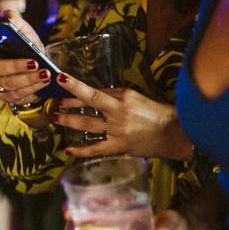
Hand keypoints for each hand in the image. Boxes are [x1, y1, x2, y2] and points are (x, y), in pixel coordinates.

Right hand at [0, 9, 52, 106]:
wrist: (41, 66)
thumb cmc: (28, 47)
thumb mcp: (25, 32)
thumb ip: (16, 22)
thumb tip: (7, 15)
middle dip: (15, 65)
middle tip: (34, 62)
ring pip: (8, 83)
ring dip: (28, 78)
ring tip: (45, 72)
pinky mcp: (7, 96)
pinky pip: (17, 95)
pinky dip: (33, 87)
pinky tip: (45, 81)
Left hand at [51, 73, 191, 159]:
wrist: (174, 133)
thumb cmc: (154, 112)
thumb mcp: (135, 97)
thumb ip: (113, 96)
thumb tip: (91, 95)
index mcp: (124, 98)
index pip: (95, 91)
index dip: (75, 86)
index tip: (60, 79)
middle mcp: (119, 112)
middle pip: (89, 106)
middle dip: (68, 104)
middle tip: (54, 102)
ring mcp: (119, 130)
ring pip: (88, 125)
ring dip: (69, 121)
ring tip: (55, 118)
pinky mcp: (120, 146)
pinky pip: (97, 149)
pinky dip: (82, 151)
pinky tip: (69, 150)